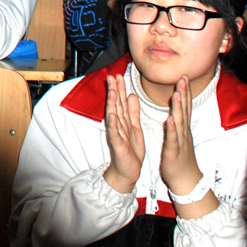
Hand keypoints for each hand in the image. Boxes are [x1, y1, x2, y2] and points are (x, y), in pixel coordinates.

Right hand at [102, 74, 145, 193]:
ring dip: (112, 104)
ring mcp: (116, 134)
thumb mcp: (134, 127)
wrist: (128, 171)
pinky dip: (113, 124)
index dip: (120, 88)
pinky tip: (111, 115)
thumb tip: (131, 95)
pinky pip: (115, 133)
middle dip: (114, 91)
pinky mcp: (118, 145)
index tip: (119, 75)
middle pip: (115, 105)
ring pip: (114, 116)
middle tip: (112, 76)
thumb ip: (133, 112)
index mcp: (124, 121)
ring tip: (111, 91)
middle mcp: (118, 125)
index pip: (121, 101)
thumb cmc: (130, 150)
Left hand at [159, 75, 203, 195]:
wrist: (186, 180)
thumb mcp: (179, 137)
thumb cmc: (181, 158)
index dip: (184, 91)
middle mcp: (183, 132)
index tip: (184, 76)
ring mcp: (180, 141)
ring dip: (179, 107)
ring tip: (177, 93)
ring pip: (179, 121)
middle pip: (184, 110)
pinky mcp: (174, 151)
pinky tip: (169, 120)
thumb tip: (178, 110)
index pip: (184, 106)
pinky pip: (173, 138)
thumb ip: (178, 123)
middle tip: (184, 77)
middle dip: (184, 93)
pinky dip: (171, 129)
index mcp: (182, 128)